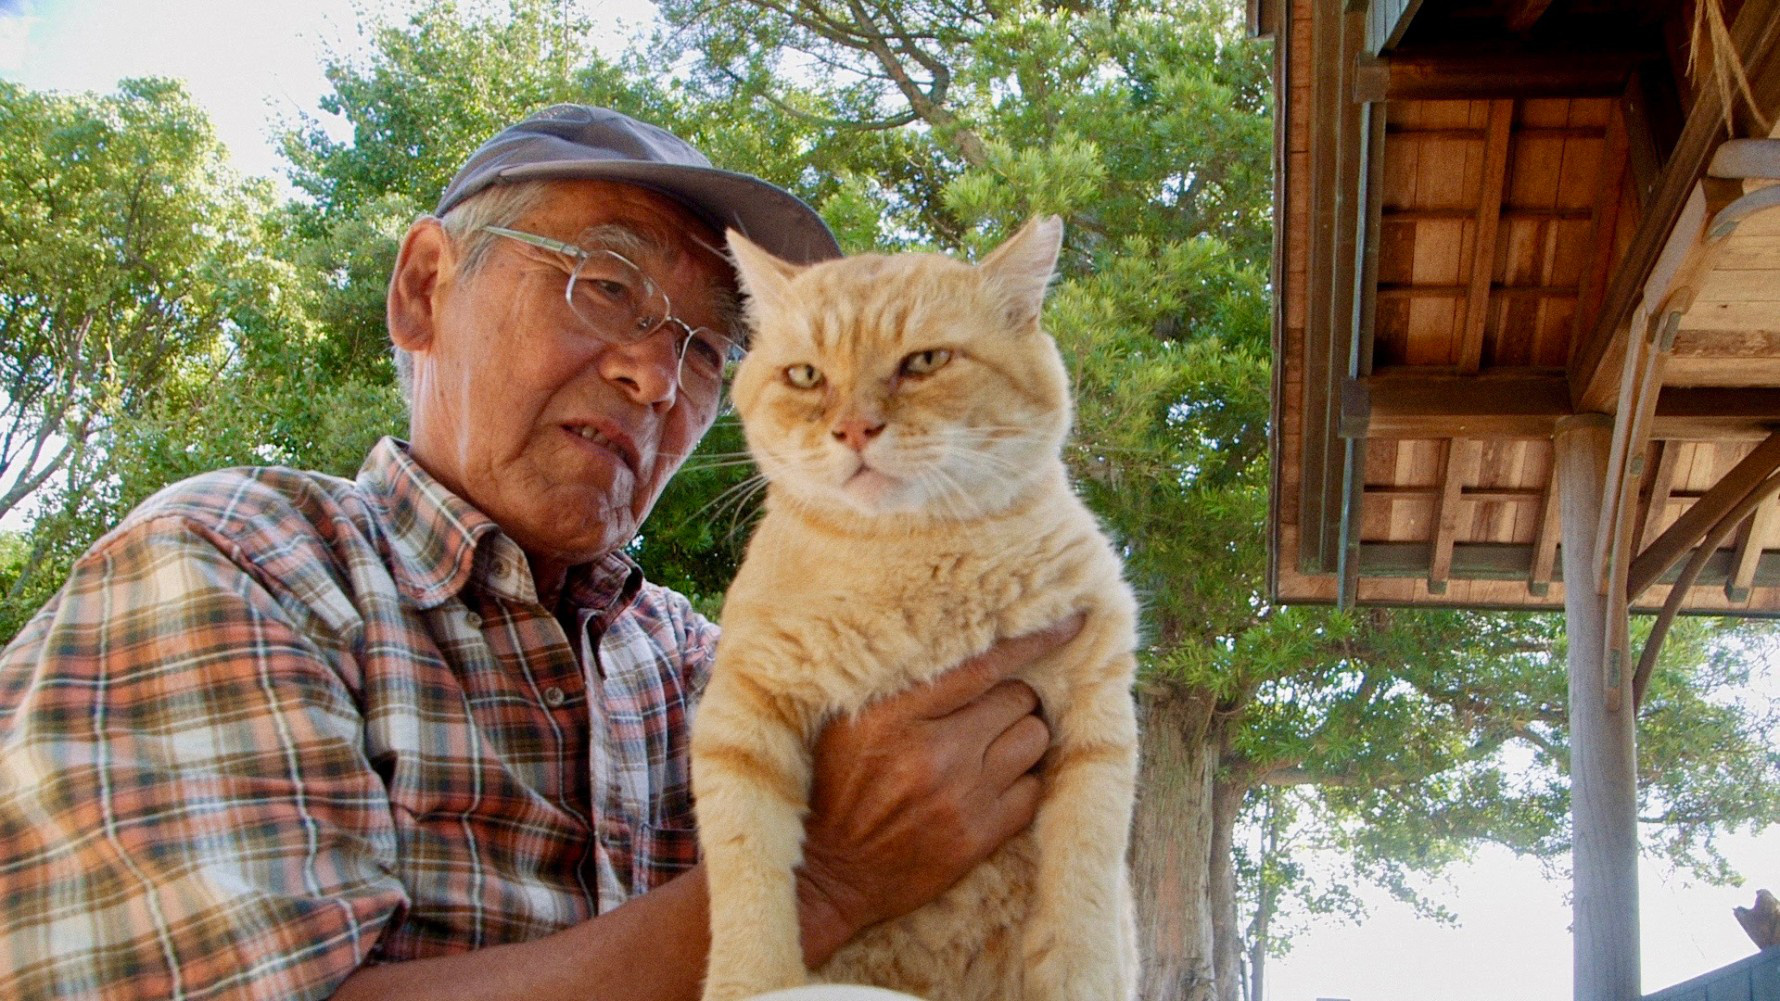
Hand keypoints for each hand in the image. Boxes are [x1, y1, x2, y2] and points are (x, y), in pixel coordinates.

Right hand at [793, 615, 1084, 964]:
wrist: (828, 874)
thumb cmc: (836, 788)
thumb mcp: (846, 724)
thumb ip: (900, 685)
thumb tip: (960, 642)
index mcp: (894, 715)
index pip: (983, 665)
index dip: (1034, 641)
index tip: (1072, 621)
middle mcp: (933, 751)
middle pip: (1018, 698)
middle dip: (1012, 699)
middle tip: (991, 711)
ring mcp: (960, 796)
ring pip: (1034, 739)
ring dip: (1022, 736)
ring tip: (996, 745)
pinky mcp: (978, 836)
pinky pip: (1034, 790)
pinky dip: (1023, 781)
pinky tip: (998, 782)